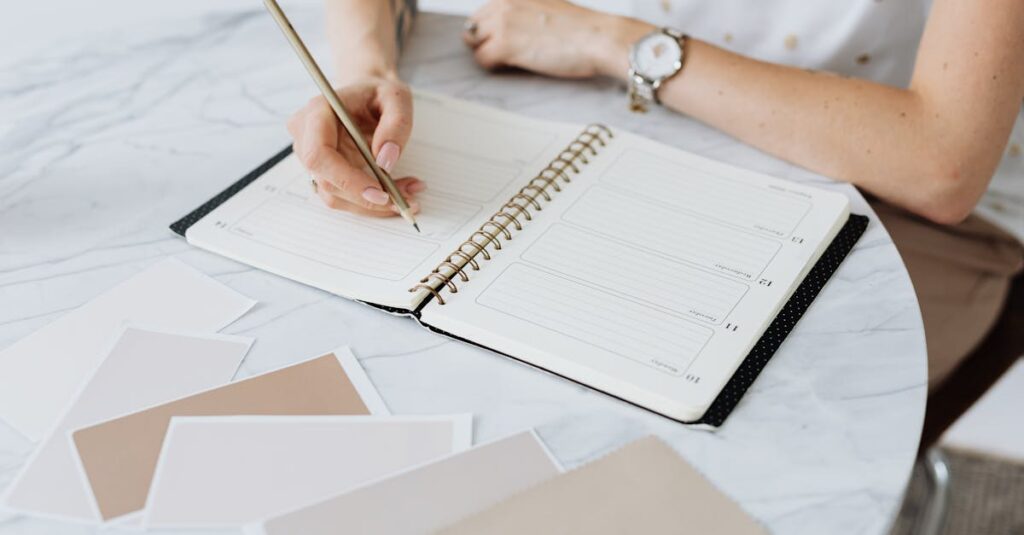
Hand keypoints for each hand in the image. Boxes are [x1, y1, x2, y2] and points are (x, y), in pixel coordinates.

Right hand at [287, 76, 424, 215]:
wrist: (367, 94)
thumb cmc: (379, 92)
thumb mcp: (397, 97)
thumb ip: (396, 125)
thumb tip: (385, 161)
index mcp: (318, 111)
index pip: (319, 155)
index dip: (347, 180)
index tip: (381, 194)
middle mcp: (306, 135)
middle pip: (326, 181)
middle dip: (366, 199)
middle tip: (404, 201)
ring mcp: (311, 156)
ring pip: (334, 195)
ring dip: (371, 204)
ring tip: (407, 194)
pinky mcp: (323, 171)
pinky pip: (342, 195)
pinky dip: (369, 201)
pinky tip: (396, 192)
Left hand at [463, 0, 651, 78]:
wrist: (599, 38)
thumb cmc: (582, 29)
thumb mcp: (548, 7)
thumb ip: (526, 13)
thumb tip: (513, 28)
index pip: (483, 12)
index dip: (490, 30)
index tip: (501, 41)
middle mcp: (505, 3)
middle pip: (473, 27)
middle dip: (484, 41)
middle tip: (504, 54)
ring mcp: (503, 24)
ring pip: (474, 43)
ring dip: (487, 54)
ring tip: (511, 61)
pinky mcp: (505, 45)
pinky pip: (482, 59)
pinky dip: (493, 67)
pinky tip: (513, 66)